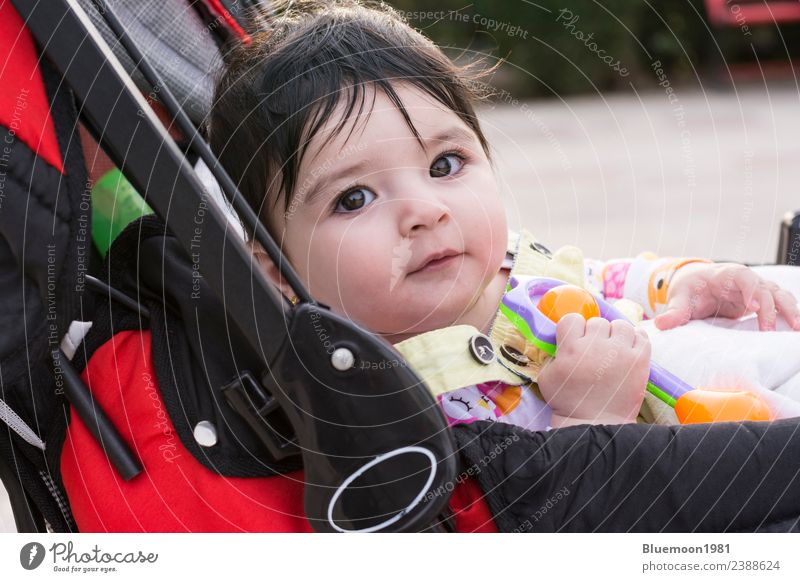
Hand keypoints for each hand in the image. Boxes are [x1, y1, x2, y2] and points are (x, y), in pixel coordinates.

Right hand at [538, 314, 649, 427]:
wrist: (594, 423)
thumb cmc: (567, 401)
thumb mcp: (547, 377)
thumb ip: (553, 354)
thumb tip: (563, 339)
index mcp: (571, 348)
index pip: (572, 319)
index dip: (573, 328)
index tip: (576, 340)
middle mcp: (596, 346)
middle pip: (597, 322)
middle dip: (595, 334)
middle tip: (595, 350)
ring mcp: (620, 352)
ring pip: (620, 324)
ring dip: (616, 334)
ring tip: (614, 348)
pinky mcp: (639, 360)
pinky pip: (641, 335)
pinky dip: (635, 340)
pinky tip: (628, 350)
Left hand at [654, 263, 799, 331]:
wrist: (695, 285)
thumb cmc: (689, 288)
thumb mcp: (680, 298)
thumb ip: (674, 312)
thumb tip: (660, 324)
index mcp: (727, 275)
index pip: (745, 278)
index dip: (751, 291)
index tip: (753, 309)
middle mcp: (747, 280)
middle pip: (766, 289)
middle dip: (773, 308)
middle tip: (770, 331)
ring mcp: (756, 291)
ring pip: (779, 296)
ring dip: (790, 311)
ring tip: (797, 330)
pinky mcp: (760, 303)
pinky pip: (780, 305)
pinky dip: (790, 315)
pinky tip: (796, 329)